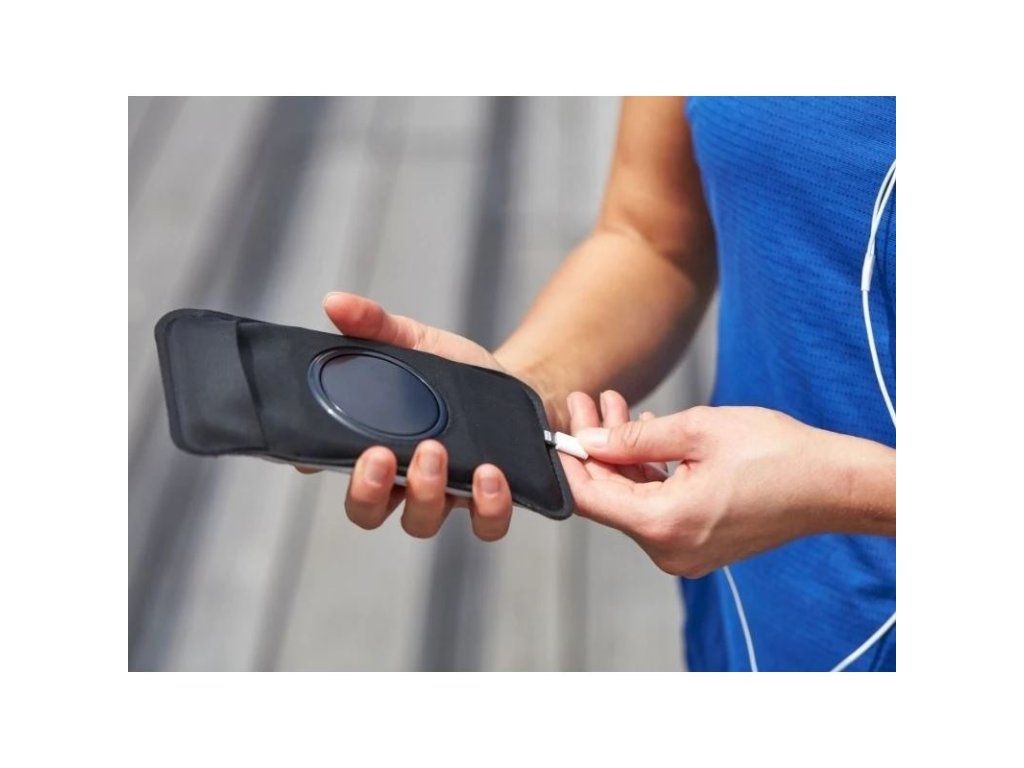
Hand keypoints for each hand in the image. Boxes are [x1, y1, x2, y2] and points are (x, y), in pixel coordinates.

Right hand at [309, 292, 515, 540]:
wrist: (521, 388)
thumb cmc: (458, 374)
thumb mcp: (418, 342)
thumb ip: (377, 327)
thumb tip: (335, 302)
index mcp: (375, 448)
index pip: (329, 464)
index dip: (314, 463)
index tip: (311, 452)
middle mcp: (402, 483)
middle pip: (369, 510)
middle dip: (369, 490)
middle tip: (379, 456)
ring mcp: (446, 497)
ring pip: (421, 520)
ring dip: (424, 492)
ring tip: (437, 452)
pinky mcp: (491, 502)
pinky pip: (486, 524)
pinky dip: (488, 506)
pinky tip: (491, 474)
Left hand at [561, 396, 895, 576]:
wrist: (834, 484)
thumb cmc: (777, 454)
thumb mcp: (697, 430)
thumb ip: (633, 437)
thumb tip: (589, 438)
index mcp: (663, 525)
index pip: (589, 496)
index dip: (569, 458)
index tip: (561, 423)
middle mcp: (669, 549)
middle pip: (610, 497)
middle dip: (596, 446)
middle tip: (588, 399)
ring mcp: (685, 550)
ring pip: (634, 499)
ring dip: (622, 454)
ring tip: (614, 405)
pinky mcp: (700, 542)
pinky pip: (659, 506)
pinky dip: (648, 471)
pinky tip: (644, 432)